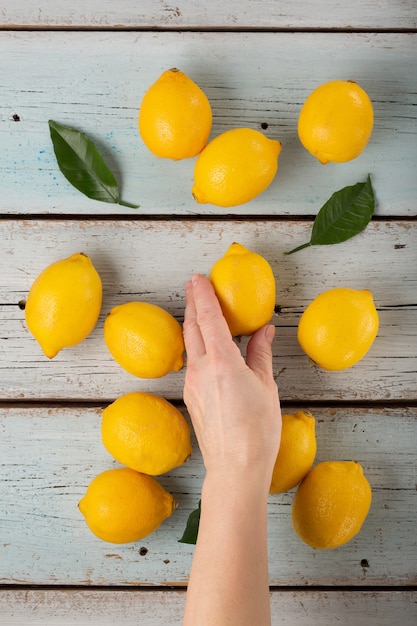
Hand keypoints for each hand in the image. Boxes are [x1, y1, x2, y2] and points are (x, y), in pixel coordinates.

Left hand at [183, 274, 280, 488]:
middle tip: (192, 285)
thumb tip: (264, 331)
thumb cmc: (257, 429)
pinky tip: (206, 346)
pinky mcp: (191, 397)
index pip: (208, 317)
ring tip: (198, 310)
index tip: (199, 278)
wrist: (235, 467)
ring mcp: (192, 384)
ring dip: (193, 324)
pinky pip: (192, 362)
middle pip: (192, 327)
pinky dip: (197, 346)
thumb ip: (261, 354)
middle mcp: (201, 369)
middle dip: (191, 303)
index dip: (202, 294)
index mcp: (222, 361)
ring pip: (189, 344)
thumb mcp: (265, 386)